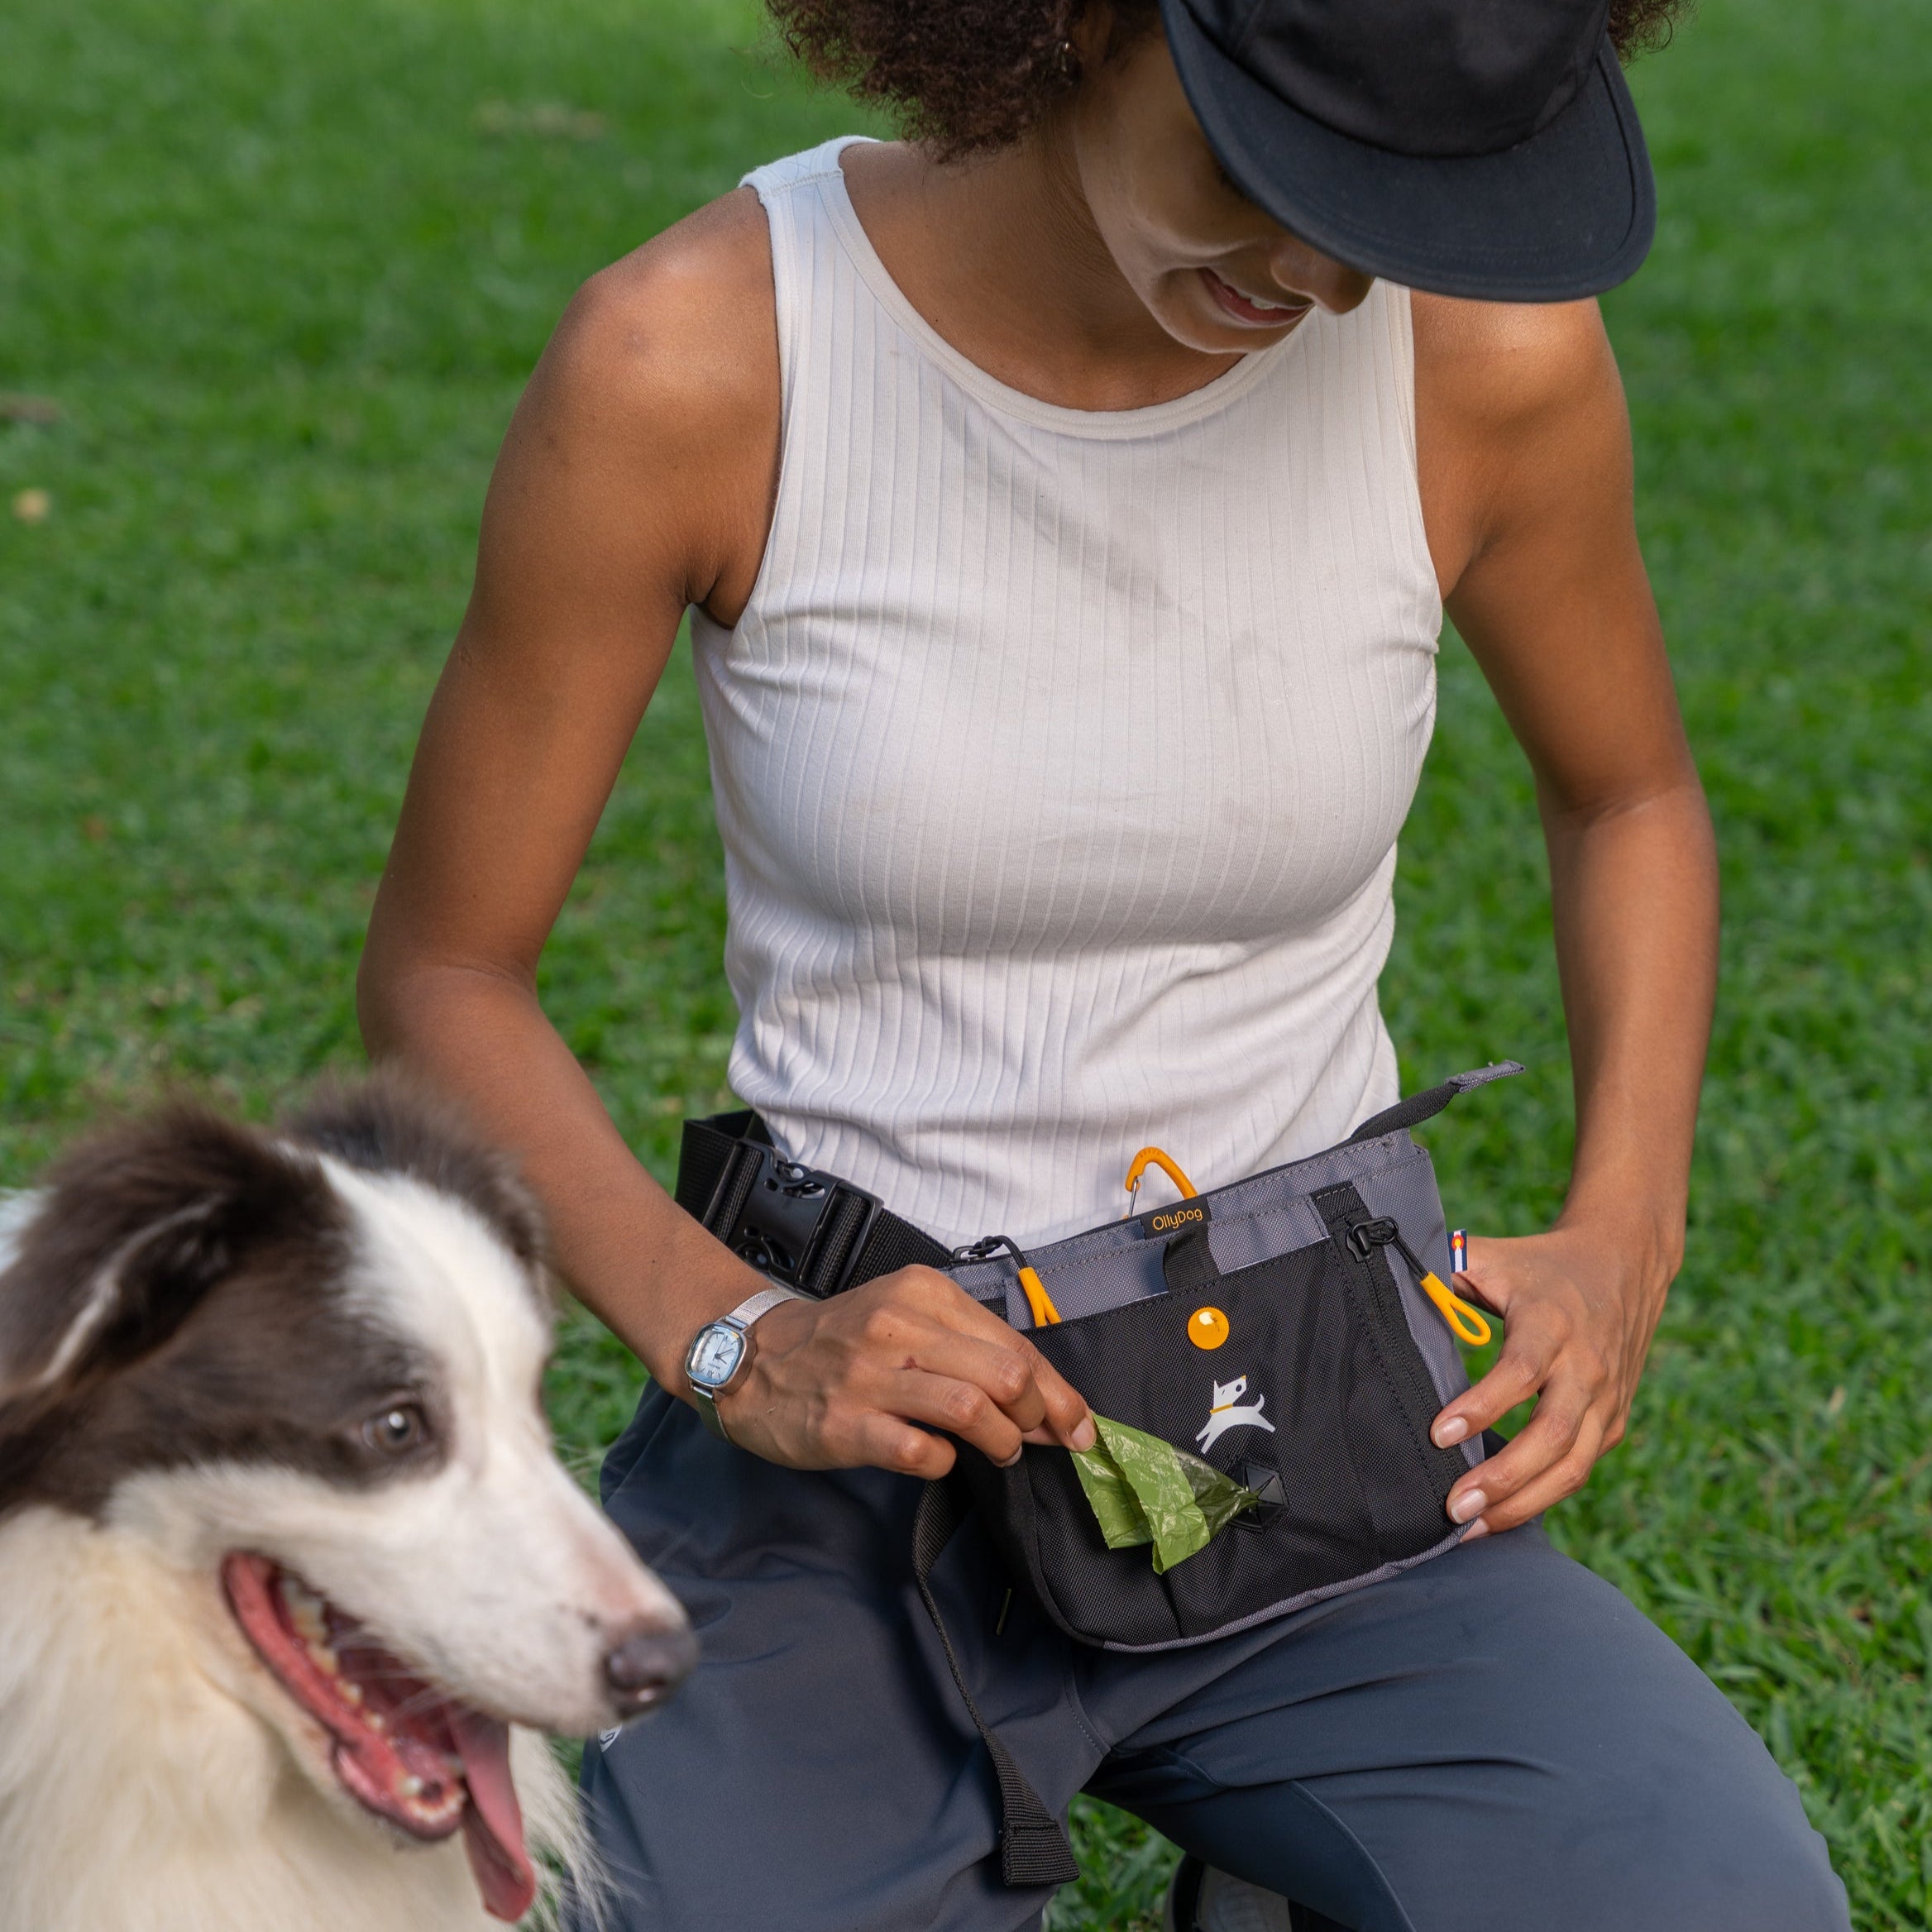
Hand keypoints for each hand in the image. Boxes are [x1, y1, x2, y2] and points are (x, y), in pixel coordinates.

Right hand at [712, 1266, 1096, 1477]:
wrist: (752, 1358)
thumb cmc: (844, 1341)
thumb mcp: (906, 1318)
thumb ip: (969, 1348)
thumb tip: (1044, 1400)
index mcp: (924, 1294)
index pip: (1014, 1343)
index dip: (1058, 1392)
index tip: (1079, 1424)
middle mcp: (900, 1327)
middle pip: (1006, 1373)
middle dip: (1039, 1415)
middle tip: (1040, 1439)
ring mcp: (872, 1376)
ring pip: (972, 1408)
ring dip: (1001, 1440)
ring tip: (999, 1451)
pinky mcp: (848, 1424)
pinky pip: (921, 1451)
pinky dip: (944, 1462)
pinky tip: (939, 1459)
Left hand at [1427, 1224, 1671, 1537]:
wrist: (1623, 1262)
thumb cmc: (1540, 1264)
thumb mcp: (1494, 1257)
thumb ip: (1444, 1269)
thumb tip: (1387, 1284)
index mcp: (1551, 1322)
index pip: (1520, 1371)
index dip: (1483, 1406)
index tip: (1439, 1434)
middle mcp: (1586, 1366)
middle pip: (1552, 1435)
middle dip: (1502, 1479)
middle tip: (1453, 1507)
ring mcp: (1606, 1399)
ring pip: (1572, 1467)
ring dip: (1522, 1504)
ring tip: (1471, 1528)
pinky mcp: (1612, 1422)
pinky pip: (1579, 1469)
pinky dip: (1542, 1498)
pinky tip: (1501, 1514)